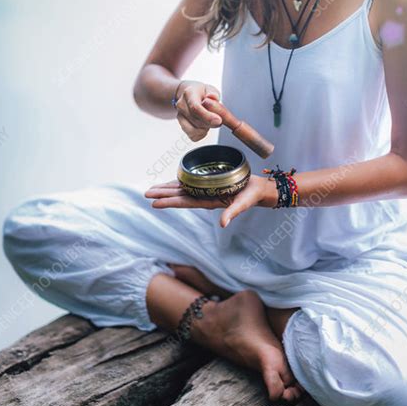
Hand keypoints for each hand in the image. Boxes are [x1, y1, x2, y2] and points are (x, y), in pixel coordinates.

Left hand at [144, 175, 277, 227]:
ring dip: (168, 189)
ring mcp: (207, 190)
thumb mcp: (243, 203)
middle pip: (180, 196)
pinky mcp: (210, 183)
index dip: (170, 202)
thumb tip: (223, 224)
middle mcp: (205, 196)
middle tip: (147, 194)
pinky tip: (172, 181)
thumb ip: (233, 213)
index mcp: (210, 202)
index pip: (185, 202)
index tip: (155, 203)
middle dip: (164, 195)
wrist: (260, 190)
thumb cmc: (252, 196)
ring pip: (183, 189)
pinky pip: (191, 182)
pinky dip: (180, 182)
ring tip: (153, 189)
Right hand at [174, 80, 222, 141]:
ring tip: (210, 120)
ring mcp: (180, 117)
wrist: (190, 96)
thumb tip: (213, 97)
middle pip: (196, 121)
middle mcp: (181, 105)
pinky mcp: (182, 126)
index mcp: (189, 94)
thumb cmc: (202, 93)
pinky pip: (193, 136)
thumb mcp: (210, 89)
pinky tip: (204, 126)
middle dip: (210, 123)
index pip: (195, 107)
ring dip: (206, 129)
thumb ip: (213, 93)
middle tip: (219, 120)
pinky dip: (202, 134)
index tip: (218, 120)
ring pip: (194, 130)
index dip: (207, 116)